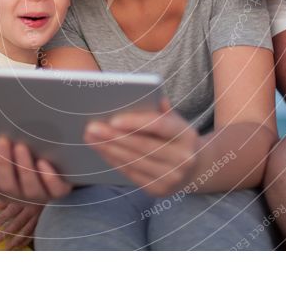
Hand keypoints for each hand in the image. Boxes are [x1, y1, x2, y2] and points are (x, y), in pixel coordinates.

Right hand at [0, 136, 72, 203]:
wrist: (58, 171)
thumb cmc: (25, 167)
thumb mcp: (5, 170)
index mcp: (6, 193)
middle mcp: (22, 198)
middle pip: (9, 187)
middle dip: (4, 163)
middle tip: (2, 140)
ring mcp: (42, 196)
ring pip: (31, 188)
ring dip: (24, 167)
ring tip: (21, 146)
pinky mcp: (60, 192)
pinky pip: (55, 189)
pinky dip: (48, 177)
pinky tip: (43, 162)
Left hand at [0, 199, 42, 249]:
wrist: (50, 193)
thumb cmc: (31, 194)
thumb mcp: (20, 194)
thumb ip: (8, 200)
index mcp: (24, 201)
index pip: (12, 210)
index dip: (4, 217)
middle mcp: (31, 210)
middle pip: (18, 222)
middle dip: (7, 232)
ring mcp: (38, 218)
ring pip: (26, 231)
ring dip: (16, 240)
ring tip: (7, 247)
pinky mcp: (42, 223)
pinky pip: (34, 234)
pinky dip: (26, 241)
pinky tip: (19, 246)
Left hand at [84, 99, 199, 196]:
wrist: (195, 169)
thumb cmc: (176, 138)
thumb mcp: (176, 122)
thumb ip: (162, 110)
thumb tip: (151, 95)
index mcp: (187, 135)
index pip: (159, 126)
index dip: (135, 122)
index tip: (113, 119)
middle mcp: (183, 159)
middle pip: (142, 145)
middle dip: (114, 136)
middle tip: (92, 127)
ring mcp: (172, 177)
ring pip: (133, 161)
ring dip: (108, 149)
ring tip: (91, 137)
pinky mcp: (159, 190)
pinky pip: (131, 174)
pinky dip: (114, 161)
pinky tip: (102, 151)